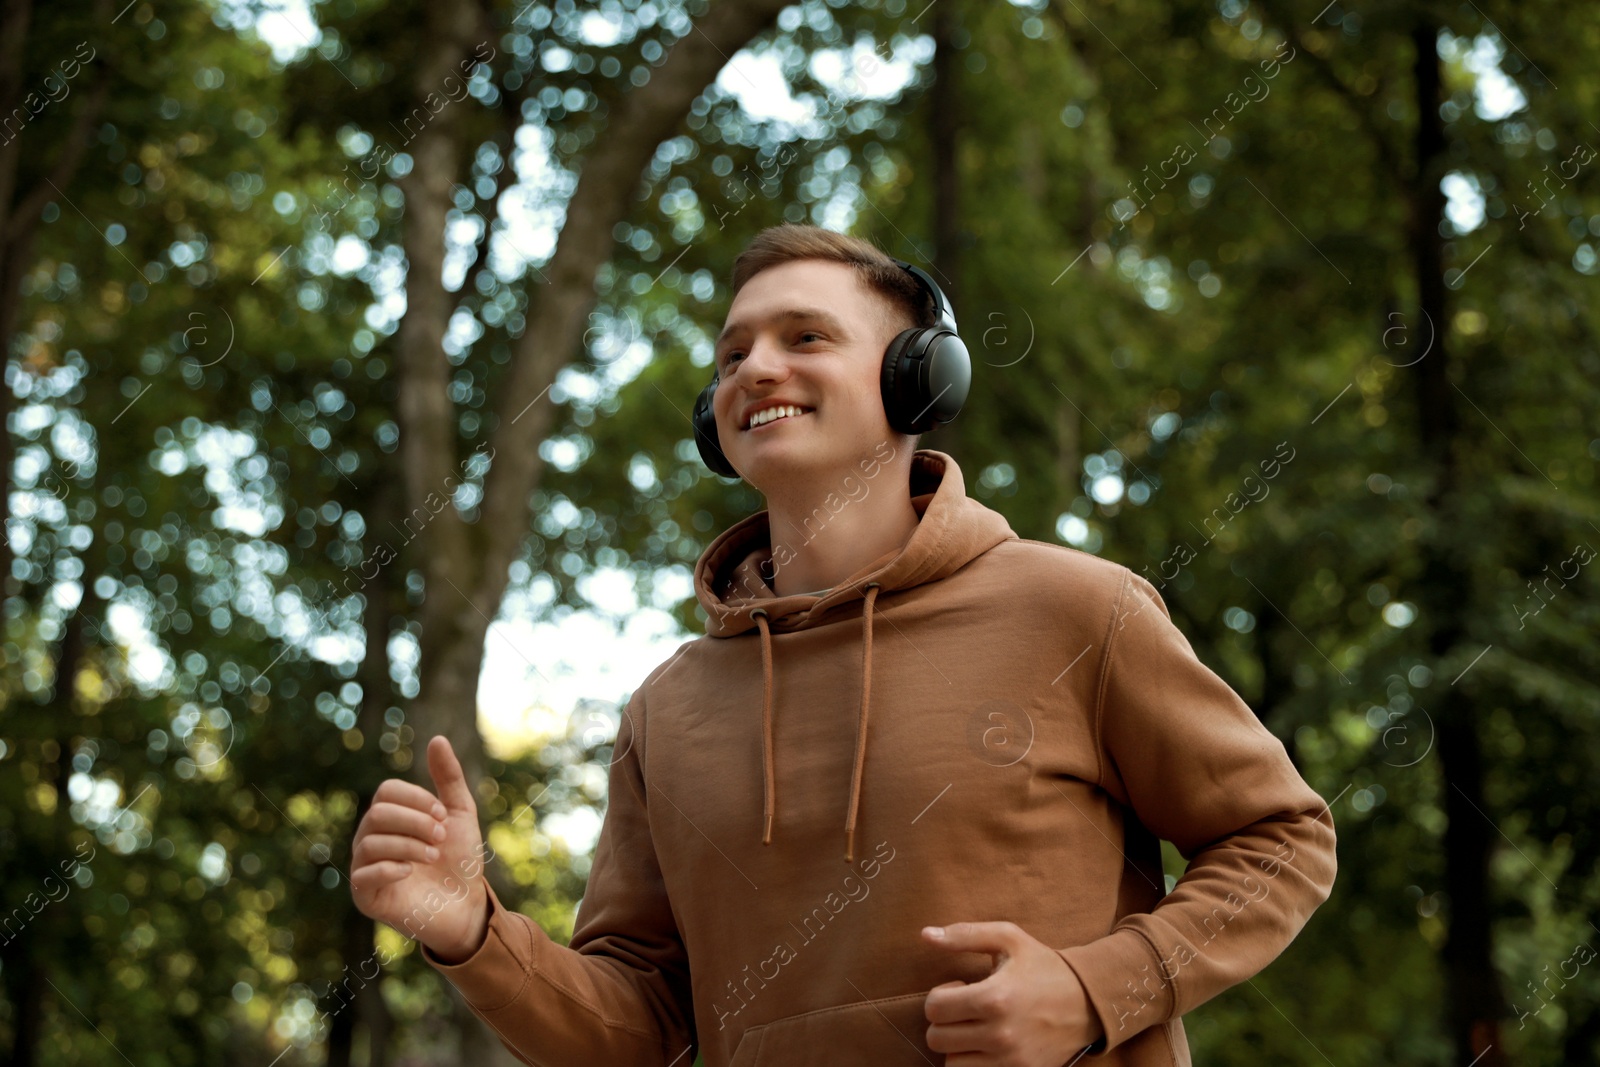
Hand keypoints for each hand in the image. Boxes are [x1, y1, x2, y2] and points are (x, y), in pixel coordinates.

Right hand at [350, 736, 493, 962]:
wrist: (466, 906)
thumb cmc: (459, 860)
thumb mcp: (459, 814)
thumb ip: (448, 778)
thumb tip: (437, 739)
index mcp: (391, 818)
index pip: (387, 792)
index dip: (416, 800)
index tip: (443, 816)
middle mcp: (372, 839)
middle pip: (378, 814)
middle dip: (415, 822)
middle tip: (441, 838)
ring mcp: (365, 868)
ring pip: (370, 841)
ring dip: (409, 845)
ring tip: (433, 856)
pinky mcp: (366, 896)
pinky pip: (362, 874)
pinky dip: (390, 868)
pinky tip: (411, 871)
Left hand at [922, 921, 1104, 1065]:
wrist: (1088, 1002)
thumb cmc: (1044, 966)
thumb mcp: (1009, 938)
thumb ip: (964, 935)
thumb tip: (925, 935)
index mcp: (994, 998)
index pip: (934, 1008)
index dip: (940, 995)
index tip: (962, 988)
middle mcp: (1000, 1034)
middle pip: (937, 1039)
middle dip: (945, 1021)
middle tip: (967, 1008)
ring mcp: (1011, 1060)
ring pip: (952, 1064)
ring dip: (957, 1046)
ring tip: (977, 1028)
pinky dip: (974, 1063)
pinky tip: (986, 1045)